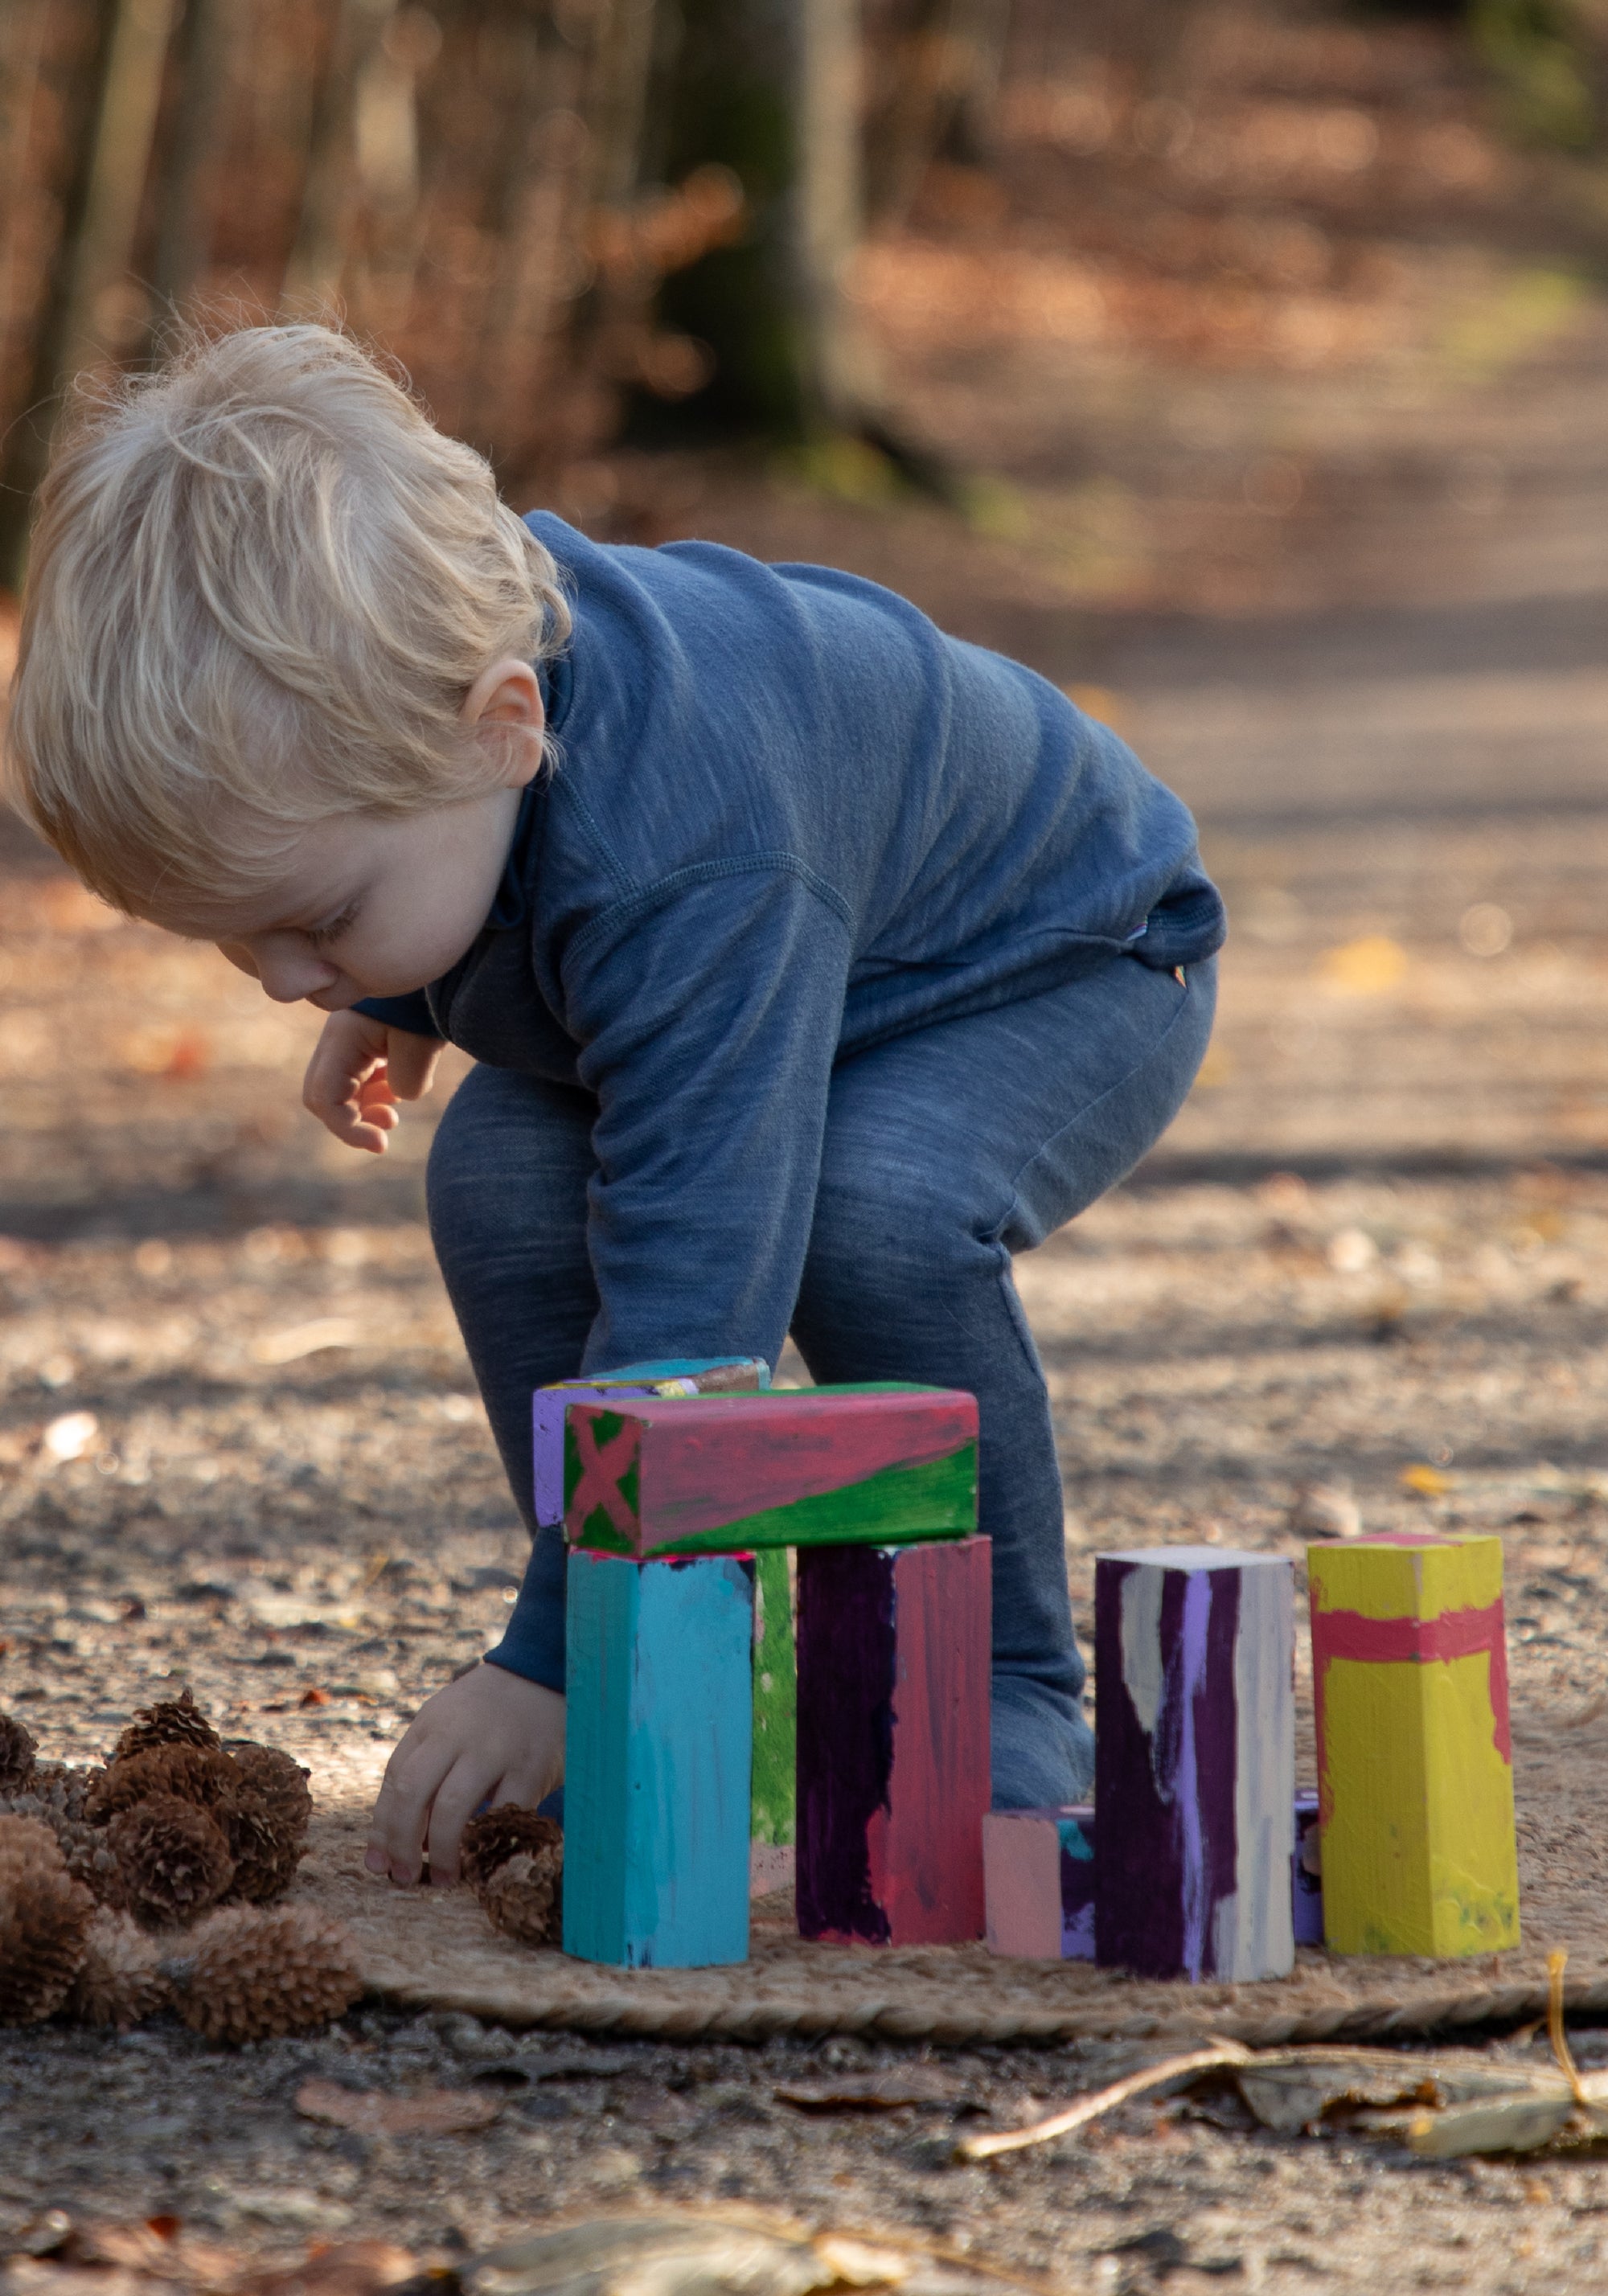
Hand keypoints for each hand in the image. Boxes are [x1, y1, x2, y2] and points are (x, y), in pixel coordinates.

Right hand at [303, 1010, 442, 1153]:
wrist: (440, 966)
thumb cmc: (426, 1000)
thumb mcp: (421, 1043)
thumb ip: (407, 1081)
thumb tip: (399, 1095)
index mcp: (341, 1040)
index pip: (324, 1099)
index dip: (346, 1129)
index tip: (380, 1143)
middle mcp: (339, 1043)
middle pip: (326, 1097)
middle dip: (352, 1120)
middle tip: (388, 1124)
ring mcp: (352, 1042)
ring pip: (345, 1090)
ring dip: (365, 1108)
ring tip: (394, 1109)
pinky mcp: (369, 1042)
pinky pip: (362, 1078)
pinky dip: (377, 1092)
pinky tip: (398, 1088)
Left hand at [365, 1663, 564, 1885]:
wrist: (540, 1678)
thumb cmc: (483, 1714)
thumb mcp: (444, 1725)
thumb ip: (422, 1772)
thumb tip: (404, 1841)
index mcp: (429, 1725)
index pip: (394, 1781)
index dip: (382, 1828)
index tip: (377, 1864)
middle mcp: (456, 1735)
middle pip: (412, 1794)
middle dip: (402, 1843)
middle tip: (403, 1877)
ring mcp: (494, 1750)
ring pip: (452, 1808)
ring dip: (442, 1851)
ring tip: (443, 1877)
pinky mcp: (531, 1767)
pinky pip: (502, 1814)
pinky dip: (486, 1841)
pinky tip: (481, 1858)